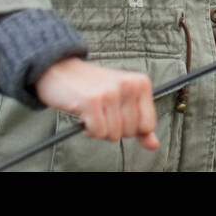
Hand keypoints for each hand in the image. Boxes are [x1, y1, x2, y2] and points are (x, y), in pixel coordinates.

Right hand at [34, 57, 158, 150]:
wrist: (62, 70)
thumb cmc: (94, 87)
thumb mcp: (123, 100)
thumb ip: (140, 122)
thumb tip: (153, 145)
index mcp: (141, 83)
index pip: (148, 125)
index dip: (132, 129)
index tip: (119, 117)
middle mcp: (129, 85)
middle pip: (130, 132)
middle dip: (114, 129)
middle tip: (103, 113)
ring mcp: (111, 92)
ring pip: (114, 134)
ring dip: (100, 130)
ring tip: (93, 114)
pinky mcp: (92, 101)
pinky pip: (98, 132)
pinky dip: (89, 131)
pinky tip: (84, 117)